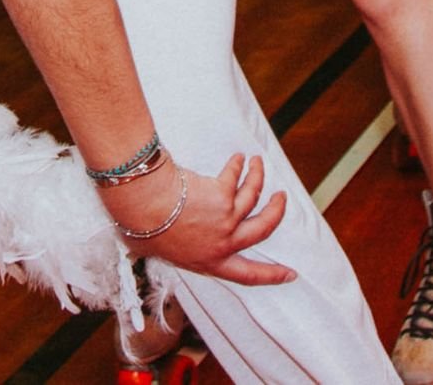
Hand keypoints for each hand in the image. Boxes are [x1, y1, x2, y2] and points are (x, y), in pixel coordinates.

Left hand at [108, 154, 294, 286]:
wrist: (143, 207)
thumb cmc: (142, 228)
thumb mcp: (158, 251)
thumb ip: (168, 250)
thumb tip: (144, 246)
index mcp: (209, 262)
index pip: (247, 275)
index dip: (271, 275)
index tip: (290, 274)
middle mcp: (222, 243)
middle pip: (263, 229)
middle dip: (276, 212)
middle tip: (280, 198)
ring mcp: (225, 219)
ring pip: (254, 196)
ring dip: (258, 177)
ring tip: (256, 163)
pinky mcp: (223, 194)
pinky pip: (236, 176)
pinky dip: (238, 165)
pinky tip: (237, 158)